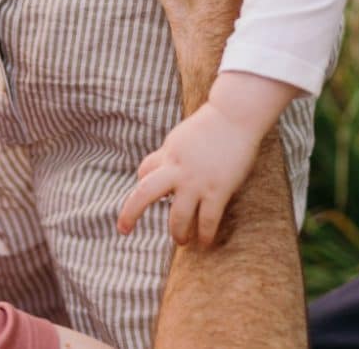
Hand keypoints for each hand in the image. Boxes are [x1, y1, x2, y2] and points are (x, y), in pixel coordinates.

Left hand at [117, 101, 259, 246]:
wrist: (234, 115)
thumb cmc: (211, 125)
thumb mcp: (182, 136)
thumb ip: (172, 154)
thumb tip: (163, 169)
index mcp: (167, 153)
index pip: (144, 172)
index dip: (144, 184)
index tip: (155, 195)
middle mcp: (176, 168)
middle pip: (143, 194)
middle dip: (130, 213)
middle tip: (124, 229)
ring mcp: (196, 181)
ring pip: (177, 217)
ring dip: (178, 233)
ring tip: (181, 240)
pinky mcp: (217, 190)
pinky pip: (207, 221)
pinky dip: (205, 235)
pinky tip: (206, 242)